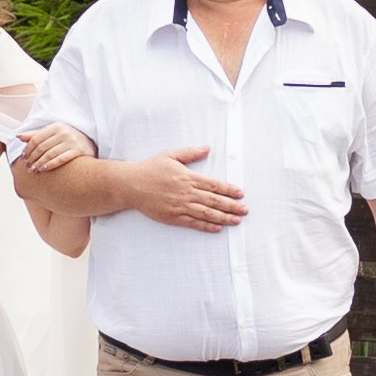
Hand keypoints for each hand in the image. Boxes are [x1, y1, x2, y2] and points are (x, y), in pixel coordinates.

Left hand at [11, 122, 94, 177]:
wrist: (91, 144)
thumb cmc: (68, 139)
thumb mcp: (53, 134)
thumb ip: (36, 135)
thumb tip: (18, 136)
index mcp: (56, 126)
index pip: (37, 138)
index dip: (28, 149)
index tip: (23, 158)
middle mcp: (64, 132)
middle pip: (42, 147)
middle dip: (32, 158)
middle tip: (26, 167)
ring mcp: (72, 141)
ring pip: (50, 154)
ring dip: (39, 163)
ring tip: (33, 170)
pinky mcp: (79, 150)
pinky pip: (61, 159)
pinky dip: (50, 164)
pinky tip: (43, 169)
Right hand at [127, 146, 247, 232]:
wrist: (131, 185)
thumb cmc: (150, 169)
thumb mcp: (170, 155)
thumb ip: (190, 153)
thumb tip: (207, 148)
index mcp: (188, 177)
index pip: (214, 184)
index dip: (229, 190)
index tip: (240, 194)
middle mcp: (186, 192)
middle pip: (214, 201)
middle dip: (232, 206)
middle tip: (245, 210)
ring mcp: (180, 206)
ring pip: (206, 213)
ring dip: (223, 218)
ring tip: (236, 221)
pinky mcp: (173, 217)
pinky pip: (193, 223)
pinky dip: (206, 226)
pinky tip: (217, 228)